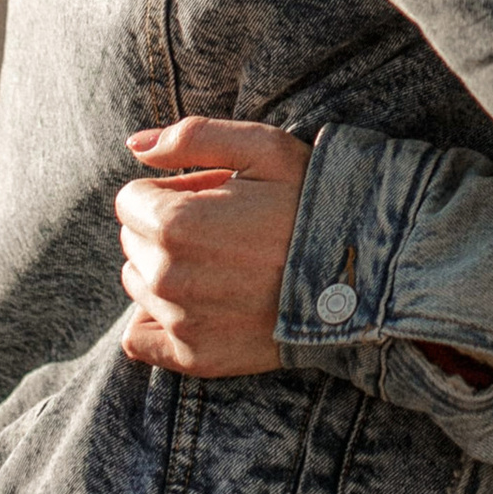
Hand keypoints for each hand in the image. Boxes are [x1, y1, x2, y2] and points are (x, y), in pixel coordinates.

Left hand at [116, 115, 311, 374]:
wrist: (361, 276)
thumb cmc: (313, 204)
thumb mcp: (264, 148)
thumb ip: (191, 137)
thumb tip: (135, 145)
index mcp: (175, 221)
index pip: (130, 200)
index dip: (171, 191)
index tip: (211, 197)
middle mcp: (168, 276)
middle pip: (133, 243)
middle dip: (165, 230)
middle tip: (224, 229)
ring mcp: (180, 321)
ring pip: (140, 285)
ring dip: (167, 271)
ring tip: (223, 265)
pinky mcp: (194, 356)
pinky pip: (140, 338)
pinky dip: (158, 321)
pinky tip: (199, 304)